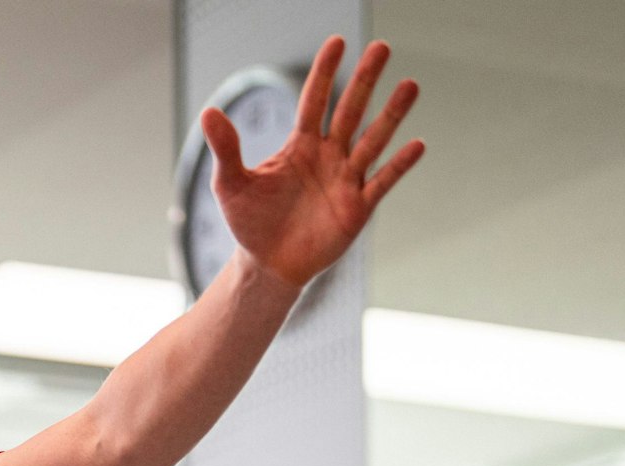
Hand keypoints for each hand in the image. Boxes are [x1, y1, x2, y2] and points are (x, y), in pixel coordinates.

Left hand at [202, 36, 424, 289]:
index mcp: (300, 145)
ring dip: (391, 114)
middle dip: (365, 80)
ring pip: (372, 141)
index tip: (337, 42)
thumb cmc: (249, 222)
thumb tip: (208, 112)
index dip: (324, 73)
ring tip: (410, 84)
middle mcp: (329, 155)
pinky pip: (381, 182)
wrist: (267, 265)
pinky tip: (417, 144)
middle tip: (382, 47)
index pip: (314, 101)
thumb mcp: (231, 184)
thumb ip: (226, 149)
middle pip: (349, 111)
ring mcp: (346, 179)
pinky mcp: (357, 207)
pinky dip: (398, 165)